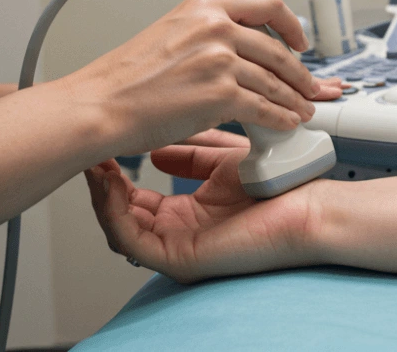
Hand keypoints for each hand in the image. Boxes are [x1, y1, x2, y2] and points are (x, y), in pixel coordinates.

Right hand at [65, 0, 342, 155]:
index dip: (292, 24)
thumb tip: (238, 48)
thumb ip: (205, 32)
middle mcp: (214, 26)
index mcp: (202, 6)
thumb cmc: (126, 77)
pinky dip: (281, 118)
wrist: (102, 105)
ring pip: (276, 80)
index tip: (300, 40)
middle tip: (311, 85)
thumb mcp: (168, 31)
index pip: (266, 3)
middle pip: (278, 48)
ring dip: (295, 99)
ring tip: (302, 109)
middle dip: (301, 72)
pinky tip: (285, 123)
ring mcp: (219, 59)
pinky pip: (266, 108)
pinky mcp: (221, 94)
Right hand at [85, 129, 326, 283]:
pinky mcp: (179, 258)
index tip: (106, 139)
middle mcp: (176, 233)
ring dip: (101, 193)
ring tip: (94, 161)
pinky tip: (108, 182)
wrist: (308, 203)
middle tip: (89, 149)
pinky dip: (112, 211)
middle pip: (120, 213)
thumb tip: (156, 149)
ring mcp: (175, 248)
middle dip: (100, 180)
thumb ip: (188, 153)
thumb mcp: (219, 159)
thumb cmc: (274, 184)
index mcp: (185, 215)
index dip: (116, 169)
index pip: (135, 197)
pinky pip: (130, 240)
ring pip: (118, 227)